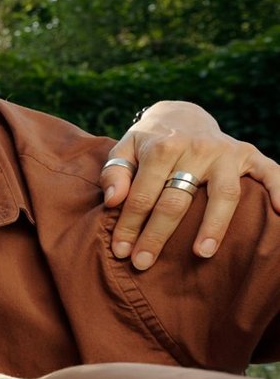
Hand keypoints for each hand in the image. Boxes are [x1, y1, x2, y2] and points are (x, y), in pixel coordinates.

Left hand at [102, 101, 279, 268]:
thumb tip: (113, 200)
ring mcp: (226, 152)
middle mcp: (197, 149)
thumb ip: (115, 173)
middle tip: (143, 263)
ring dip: (213, 225)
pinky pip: (270, 172)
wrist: (181, 115)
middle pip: (177, 200)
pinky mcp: (249, 154)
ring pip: (223, 194)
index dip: (129, 225)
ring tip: (202, 253)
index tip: (121, 251)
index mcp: (163, 147)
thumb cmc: (148, 142)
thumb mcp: (124, 149)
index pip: (143, 195)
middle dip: (158, 235)